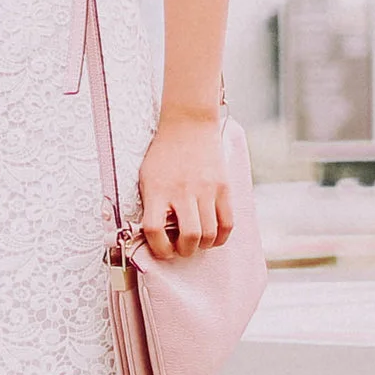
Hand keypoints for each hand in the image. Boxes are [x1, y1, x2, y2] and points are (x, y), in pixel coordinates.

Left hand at [136, 111, 232, 258]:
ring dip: (202, 245)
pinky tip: (213, 236)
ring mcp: (205, 189)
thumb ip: (150, 205)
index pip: (154, 229)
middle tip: (181, 248)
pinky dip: (220, 237)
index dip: (159, 248)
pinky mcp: (223, 188)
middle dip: (184, 250)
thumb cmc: (164, 154)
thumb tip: (154, 236)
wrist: (188, 124)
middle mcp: (182, 191)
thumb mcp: (146, 177)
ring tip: (196, 241)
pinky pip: (227, 223)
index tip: (162, 250)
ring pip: (209, 234)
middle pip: (189, 236)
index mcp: (157, 189)